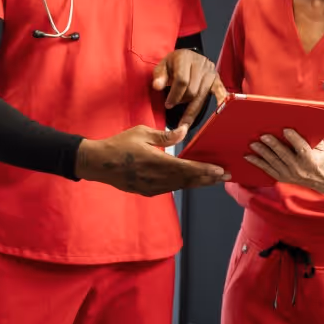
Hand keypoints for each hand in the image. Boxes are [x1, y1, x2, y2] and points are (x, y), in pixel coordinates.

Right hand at [75, 125, 229, 196]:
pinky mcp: (147, 191)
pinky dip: (183, 185)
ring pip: (180, 186)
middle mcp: (156, 178)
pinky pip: (170, 188)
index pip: (187, 168)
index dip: (205, 171)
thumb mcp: (142, 133)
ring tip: (211, 179)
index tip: (220, 171)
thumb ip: (165, 135)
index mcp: (156, 162)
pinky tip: (190, 181)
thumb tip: (184, 131)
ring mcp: (151, 187)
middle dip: (207, 178)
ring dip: (197, 183)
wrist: (98, 163)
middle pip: (188, 180)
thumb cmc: (119, 144)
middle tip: (225, 176)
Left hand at [152, 50, 228, 129]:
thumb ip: (159, 76)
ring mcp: (210, 71)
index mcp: (185, 58)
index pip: (182, 80)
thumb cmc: (173, 64)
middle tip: (173, 105)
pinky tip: (219, 109)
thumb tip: (157, 86)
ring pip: (202, 95)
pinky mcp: (217, 78)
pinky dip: (219, 100)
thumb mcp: (162, 66)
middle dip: (181, 101)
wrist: (186, 57)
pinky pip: (220, 91)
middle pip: (192, 90)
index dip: (174, 95)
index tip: (168, 105)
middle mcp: (200, 63)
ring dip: (192, 108)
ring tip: (184, 118)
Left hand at [245, 129, 323, 192]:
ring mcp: (290, 174)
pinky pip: (268, 169)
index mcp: (311, 160)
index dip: (294, 139)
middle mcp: (299, 169)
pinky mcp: (282, 178)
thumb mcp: (321, 147)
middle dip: (273, 145)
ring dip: (262, 153)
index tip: (286, 129)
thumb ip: (310, 137)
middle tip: (263, 136)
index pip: (302, 148)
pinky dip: (257, 162)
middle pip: (284, 155)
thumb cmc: (322, 157)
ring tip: (253, 144)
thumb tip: (298, 122)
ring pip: (274, 162)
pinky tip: (248, 156)